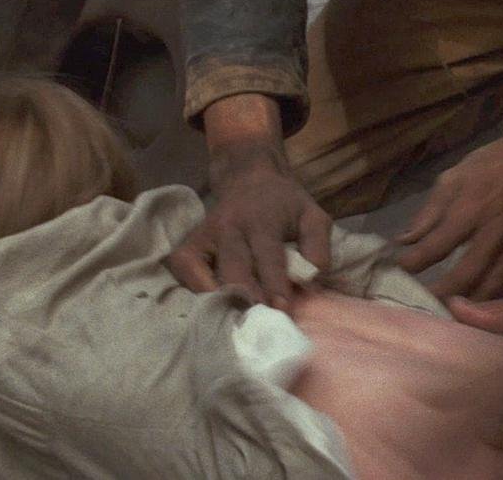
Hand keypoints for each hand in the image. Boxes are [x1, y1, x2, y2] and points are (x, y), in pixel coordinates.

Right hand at [166, 94, 332, 306]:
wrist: (250, 178)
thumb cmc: (285, 205)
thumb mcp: (313, 216)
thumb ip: (318, 247)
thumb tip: (310, 281)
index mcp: (261, 220)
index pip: (267, 256)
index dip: (275, 285)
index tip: (283, 310)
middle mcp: (229, 227)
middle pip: (232, 269)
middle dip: (246, 299)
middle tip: (261, 324)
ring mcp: (205, 235)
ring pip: (203, 272)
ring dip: (218, 300)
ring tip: (236, 322)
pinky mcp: (190, 243)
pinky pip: (184, 269)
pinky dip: (194, 289)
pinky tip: (214, 305)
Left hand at [397, 125, 502, 299]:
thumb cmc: (489, 166)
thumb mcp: (451, 178)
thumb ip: (427, 213)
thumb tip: (402, 242)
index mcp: (469, 211)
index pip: (435, 247)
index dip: (413, 263)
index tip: (398, 271)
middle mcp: (492, 234)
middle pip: (464, 276)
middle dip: (439, 295)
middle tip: (420, 305)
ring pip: (490, 289)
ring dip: (467, 307)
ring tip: (445, 313)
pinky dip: (493, 303)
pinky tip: (477, 311)